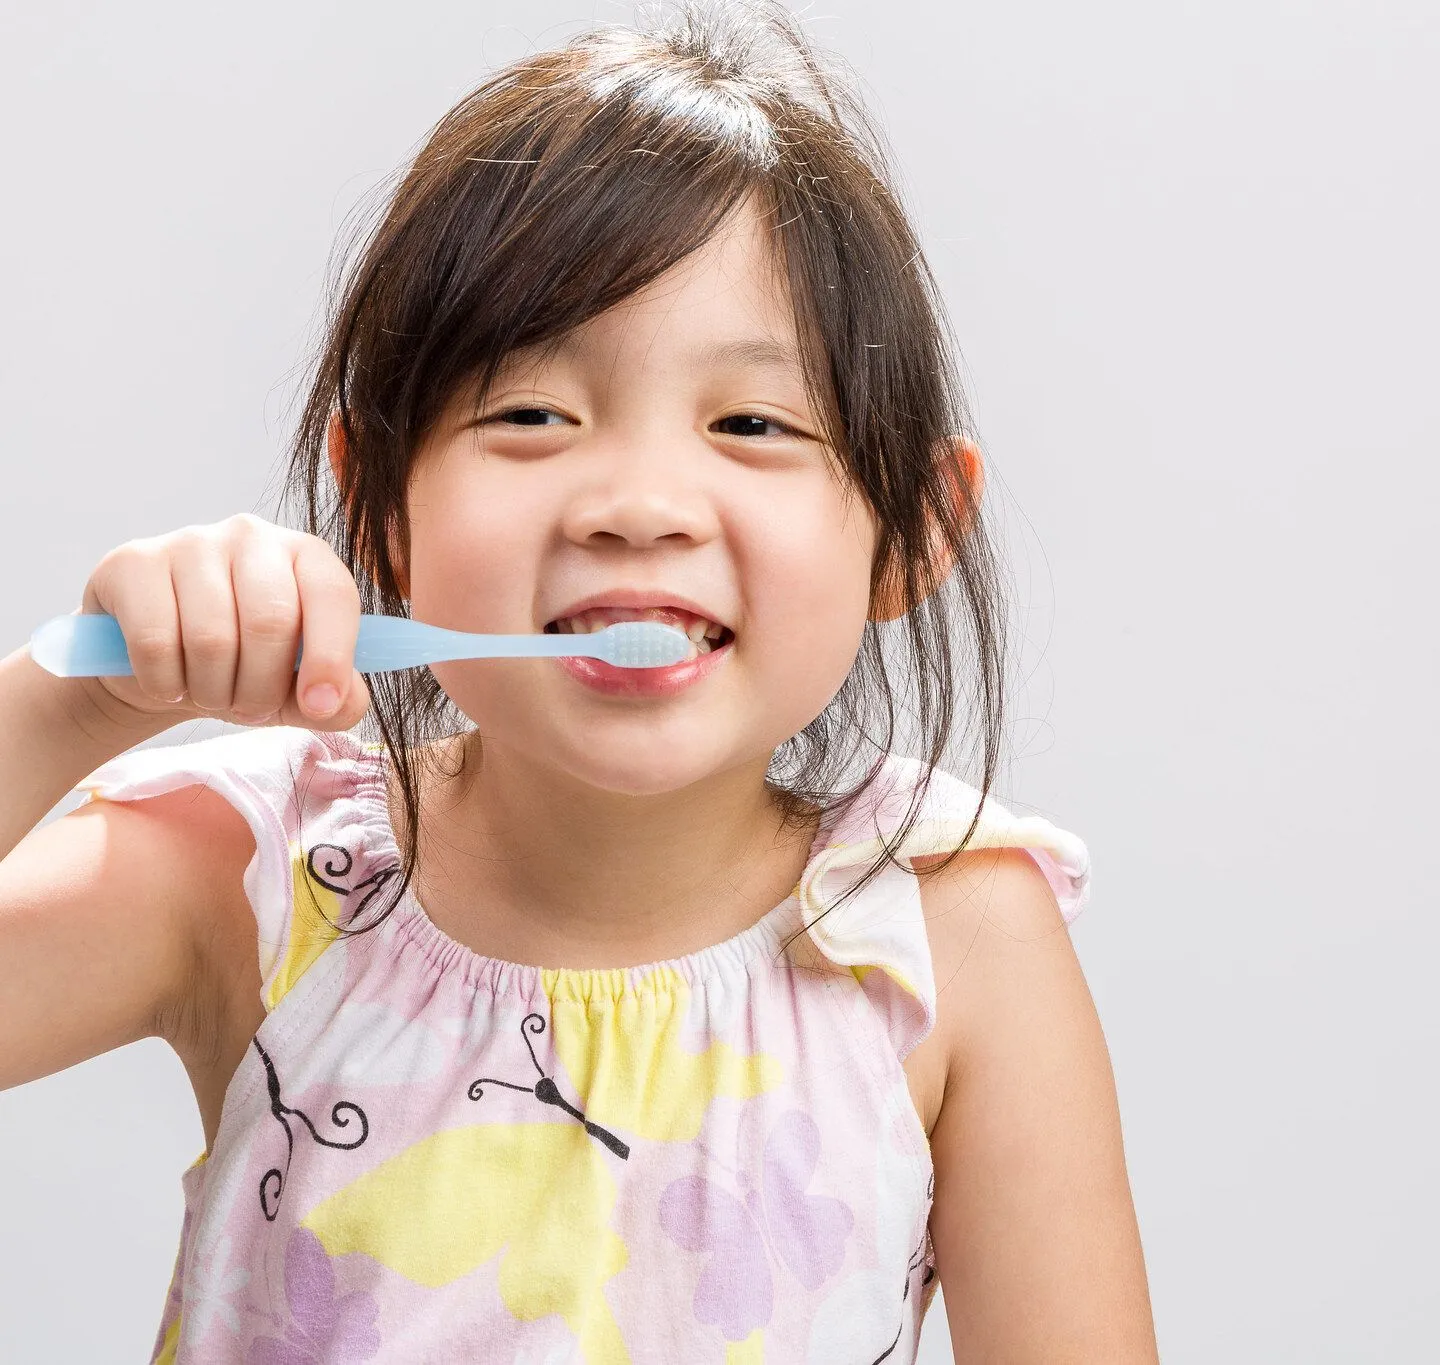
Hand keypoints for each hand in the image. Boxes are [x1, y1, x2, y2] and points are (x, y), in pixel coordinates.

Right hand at [74, 513, 371, 731]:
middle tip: (250, 708)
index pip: (332, 594)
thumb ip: (338, 699)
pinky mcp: (134, 563)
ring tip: (210, 694)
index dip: (330, 657)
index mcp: (306, 556)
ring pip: (211, 638)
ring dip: (213, 691)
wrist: (155, 663)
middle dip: (262, 688)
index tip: (319, 705)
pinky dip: (165, 683)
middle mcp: (252, 536)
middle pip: (270, 622)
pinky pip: (155, 643)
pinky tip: (169, 682)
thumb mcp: (296, 689)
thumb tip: (334, 703)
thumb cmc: (242, 667)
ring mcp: (191, 543)